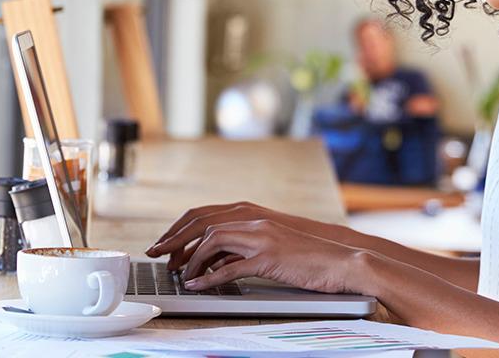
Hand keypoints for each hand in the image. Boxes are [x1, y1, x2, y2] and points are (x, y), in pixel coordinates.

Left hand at [145, 202, 337, 270]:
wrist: (340, 261)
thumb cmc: (306, 256)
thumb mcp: (269, 246)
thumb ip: (242, 247)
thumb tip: (214, 260)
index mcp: (253, 215)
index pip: (204, 214)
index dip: (180, 228)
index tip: (164, 243)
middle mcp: (254, 221)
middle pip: (202, 222)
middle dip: (175, 238)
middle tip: (158, 255)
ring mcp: (262, 238)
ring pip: (213, 241)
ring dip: (190, 258)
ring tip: (179, 273)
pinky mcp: (269, 259)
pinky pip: (231, 268)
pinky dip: (209, 278)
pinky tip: (197, 285)